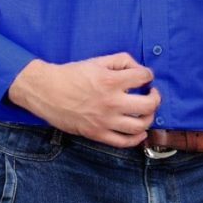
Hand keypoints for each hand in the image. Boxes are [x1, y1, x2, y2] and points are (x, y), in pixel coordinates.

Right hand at [7, 52, 160, 147]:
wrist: (47, 91)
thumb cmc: (71, 74)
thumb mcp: (96, 60)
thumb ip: (120, 60)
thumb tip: (137, 68)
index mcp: (111, 81)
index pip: (143, 77)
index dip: (148, 74)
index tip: (146, 76)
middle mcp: (111, 102)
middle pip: (148, 105)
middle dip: (156, 97)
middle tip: (152, 93)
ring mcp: (105, 121)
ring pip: (140, 125)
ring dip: (149, 117)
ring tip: (146, 111)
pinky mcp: (97, 134)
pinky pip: (124, 142)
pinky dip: (137, 138)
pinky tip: (140, 131)